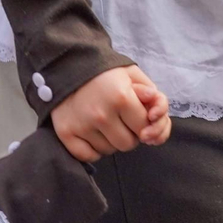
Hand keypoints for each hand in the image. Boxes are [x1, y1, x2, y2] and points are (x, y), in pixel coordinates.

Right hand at [50, 65, 168, 162]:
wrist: (67, 66)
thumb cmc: (105, 73)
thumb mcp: (133, 75)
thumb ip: (153, 95)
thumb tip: (156, 116)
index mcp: (122, 97)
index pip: (145, 128)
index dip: (144, 122)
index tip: (135, 114)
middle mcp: (102, 114)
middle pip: (128, 144)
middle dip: (129, 134)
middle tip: (120, 119)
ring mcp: (82, 125)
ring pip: (109, 151)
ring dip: (111, 141)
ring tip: (105, 122)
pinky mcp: (65, 133)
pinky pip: (89, 156)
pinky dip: (93, 149)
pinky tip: (92, 132)